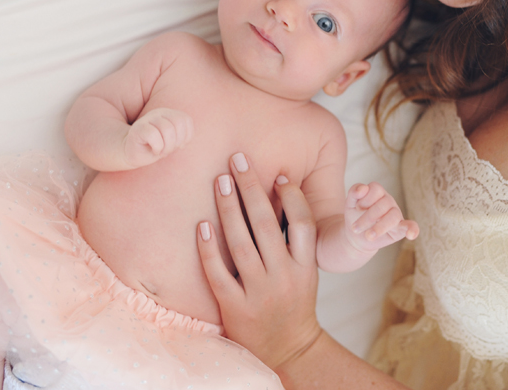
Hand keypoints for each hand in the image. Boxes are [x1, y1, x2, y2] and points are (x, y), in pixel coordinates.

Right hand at [122, 107, 192, 167]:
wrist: (133, 153)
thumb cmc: (155, 147)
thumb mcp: (172, 141)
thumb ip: (181, 135)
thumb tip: (184, 141)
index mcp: (169, 113)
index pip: (186, 120)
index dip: (186, 136)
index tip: (178, 145)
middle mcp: (158, 112)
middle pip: (178, 124)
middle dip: (177, 142)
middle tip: (168, 150)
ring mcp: (147, 119)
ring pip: (167, 130)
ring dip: (167, 147)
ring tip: (161, 151)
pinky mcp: (138, 128)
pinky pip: (154, 135)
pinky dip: (158, 147)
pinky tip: (154, 150)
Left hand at [196, 153, 321, 371]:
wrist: (288, 348)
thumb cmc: (294, 301)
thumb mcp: (305, 271)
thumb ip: (295, 241)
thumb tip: (279, 194)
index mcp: (305, 266)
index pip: (302, 224)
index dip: (292, 197)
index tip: (280, 174)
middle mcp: (284, 277)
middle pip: (266, 224)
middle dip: (251, 188)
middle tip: (238, 160)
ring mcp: (258, 292)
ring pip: (240, 243)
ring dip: (229, 208)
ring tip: (220, 181)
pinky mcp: (234, 307)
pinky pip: (218, 272)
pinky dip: (208, 247)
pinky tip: (201, 224)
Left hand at [344, 182, 419, 252]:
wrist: (355, 235)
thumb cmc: (354, 215)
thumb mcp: (350, 203)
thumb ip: (354, 192)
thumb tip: (363, 188)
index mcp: (377, 193)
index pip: (376, 189)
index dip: (365, 198)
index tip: (356, 208)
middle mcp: (388, 201)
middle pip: (383, 204)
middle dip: (367, 217)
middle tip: (355, 228)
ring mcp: (395, 214)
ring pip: (393, 216)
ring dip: (380, 227)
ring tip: (368, 236)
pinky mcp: (400, 229)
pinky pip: (410, 226)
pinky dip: (412, 229)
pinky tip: (411, 234)